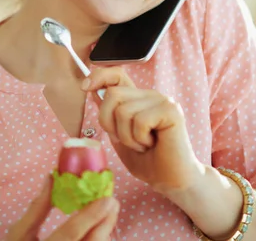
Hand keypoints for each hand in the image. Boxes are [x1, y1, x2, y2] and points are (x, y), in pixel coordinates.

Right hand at [5, 175, 119, 240]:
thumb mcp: (18, 235)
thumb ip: (35, 209)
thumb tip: (51, 178)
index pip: (71, 233)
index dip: (90, 215)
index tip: (107, 198)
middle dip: (105, 223)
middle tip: (113, 202)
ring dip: (104, 232)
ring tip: (107, 215)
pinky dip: (97, 240)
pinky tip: (98, 230)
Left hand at [82, 67, 202, 195]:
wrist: (171, 181)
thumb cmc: (147, 160)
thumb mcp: (119, 135)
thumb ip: (109, 113)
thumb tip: (92, 89)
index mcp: (137, 98)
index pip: (116, 74)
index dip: (99, 76)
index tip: (85, 87)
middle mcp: (149, 94)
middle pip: (113, 94)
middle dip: (110, 123)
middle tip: (128, 140)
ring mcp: (161, 100)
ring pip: (124, 110)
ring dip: (128, 137)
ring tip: (143, 144)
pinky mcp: (171, 110)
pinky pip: (140, 120)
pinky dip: (140, 138)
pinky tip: (153, 144)